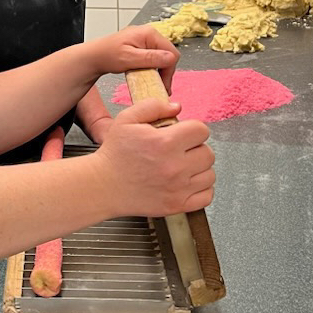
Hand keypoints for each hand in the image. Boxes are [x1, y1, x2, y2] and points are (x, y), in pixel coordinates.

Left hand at [90, 25, 179, 91]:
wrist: (93, 57)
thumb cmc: (106, 55)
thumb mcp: (129, 58)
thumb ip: (151, 58)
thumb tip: (170, 58)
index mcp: (149, 33)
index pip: (171, 52)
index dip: (168, 70)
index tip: (163, 84)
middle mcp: (148, 34)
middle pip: (167, 55)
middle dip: (164, 71)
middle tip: (159, 86)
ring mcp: (144, 40)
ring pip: (161, 58)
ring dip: (158, 71)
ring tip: (152, 82)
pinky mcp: (140, 47)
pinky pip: (153, 58)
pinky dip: (151, 68)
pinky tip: (145, 75)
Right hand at [94, 98, 214, 216]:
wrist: (102, 186)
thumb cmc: (113, 154)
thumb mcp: (126, 120)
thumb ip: (153, 107)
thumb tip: (177, 107)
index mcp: (164, 142)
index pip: (201, 130)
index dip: (192, 129)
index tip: (183, 133)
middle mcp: (175, 166)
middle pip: (208, 153)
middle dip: (195, 148)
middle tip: (180, 150)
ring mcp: (178, 188)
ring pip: (209, 174)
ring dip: (199, 169)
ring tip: (182, 167)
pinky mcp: (177, 205)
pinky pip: (207, 196)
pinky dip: (201, 189)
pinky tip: (187, 183)